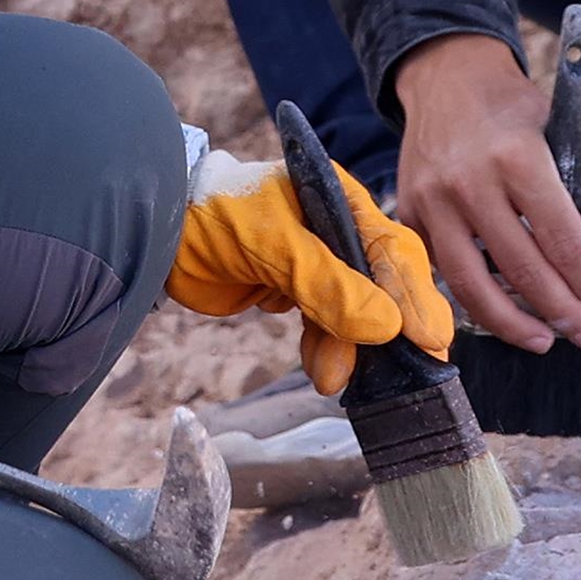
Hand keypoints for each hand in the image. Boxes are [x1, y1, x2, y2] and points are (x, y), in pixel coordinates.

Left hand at [167, 151, 453, 394]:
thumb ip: (325, 283)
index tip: (429, 339)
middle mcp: (337, 231)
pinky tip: (323, 371)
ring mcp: (317, 264)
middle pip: (383, 284)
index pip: (393, 249)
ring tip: (334, 378)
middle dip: (392, 329)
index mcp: (340, 201)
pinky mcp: (294, 291)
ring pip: (354, 313)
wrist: (151, 231)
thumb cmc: (211, 214)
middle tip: (413, 370)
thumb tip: (385, 327)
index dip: (414, 295)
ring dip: (350, 348)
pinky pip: (325, 326)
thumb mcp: (270, 243)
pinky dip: (326, 350)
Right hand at [394, 33, 580, 352]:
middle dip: (561, 310)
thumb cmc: (519, 112)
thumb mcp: (575, 137)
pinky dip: (475, 299)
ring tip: (544, 340)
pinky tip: (503, 312)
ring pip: (472, 284)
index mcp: (518, 157)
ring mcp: (432, 201)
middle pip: (521, 268)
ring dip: (513, 323)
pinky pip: (444, 272)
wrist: (448, 81)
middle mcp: (469, 181)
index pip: (560, 238)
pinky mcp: (409, 214)